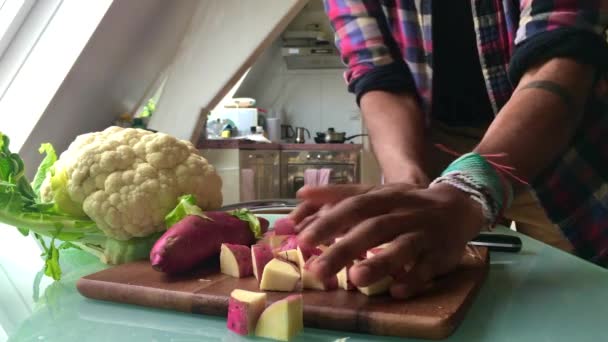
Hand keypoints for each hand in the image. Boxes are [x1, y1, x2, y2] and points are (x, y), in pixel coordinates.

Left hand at [293, 182, 483, 298]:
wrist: (457, 205)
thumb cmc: (406, 202)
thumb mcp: (375, 193)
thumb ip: (340, 195)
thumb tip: (302, 195)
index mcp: (384, 197)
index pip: (354, 207)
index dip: (329, 222)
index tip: (304, 239)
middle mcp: (403, 213)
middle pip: (372, 229)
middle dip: (344, 249)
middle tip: (317, 269)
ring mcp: (423, 234)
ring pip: (402, 247)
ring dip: (379, 263)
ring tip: (356, 278)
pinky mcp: (440, 254)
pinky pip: (427, 268)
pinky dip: (412, 279)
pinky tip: (396, 291)